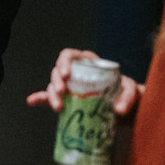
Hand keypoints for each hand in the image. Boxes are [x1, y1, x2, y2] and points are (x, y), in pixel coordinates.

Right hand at [25, 48, 140, 116]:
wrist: (127, 109)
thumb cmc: (128, 92)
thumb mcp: (131, 89)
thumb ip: (128, 96)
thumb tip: (118, 110)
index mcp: (88, 63)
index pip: (71, 55)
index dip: (64, 61)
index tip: (66, 74)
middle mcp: (76, 73)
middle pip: (58, 71)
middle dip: (56, 80)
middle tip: (62, 91)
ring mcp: (70, 87)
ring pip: (53, 86)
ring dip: (51, 94)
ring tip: (58, 107)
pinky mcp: (68, 100)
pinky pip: (51, 98)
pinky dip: (41, 99)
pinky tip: (32, 101)